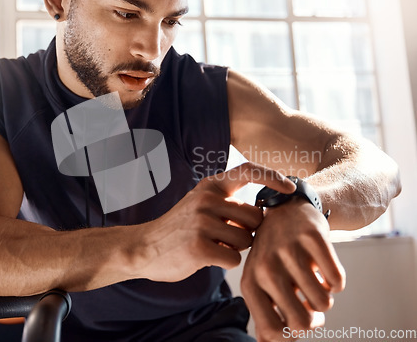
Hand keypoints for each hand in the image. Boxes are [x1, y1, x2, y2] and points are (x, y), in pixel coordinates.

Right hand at [134, 162, 296, 282]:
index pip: (247, 170)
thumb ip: (228, 203)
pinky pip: (233, 259)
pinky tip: (205, 257)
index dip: (272, 176)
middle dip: (247, 231)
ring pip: (246, 240)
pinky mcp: (199, 247)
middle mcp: (207, 199)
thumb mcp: (200, 204)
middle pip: (255, 217)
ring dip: (235, 249)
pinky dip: (224, 262)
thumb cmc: (180, 229)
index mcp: (210, 185)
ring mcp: (202, 222)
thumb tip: (266, 211)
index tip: (290, 187)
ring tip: (212, 245)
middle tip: (224, 236)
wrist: (143, 247)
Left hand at [241, 198, 345, 341]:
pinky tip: (322, 268)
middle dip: (314, 321)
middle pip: (302, 324)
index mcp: (250, 283)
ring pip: (323, 303)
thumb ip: (264, 313)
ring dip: (325, 297)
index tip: (297, 321)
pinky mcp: (313, 237)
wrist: (287, 210)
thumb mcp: (261, 281)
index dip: (291, 335)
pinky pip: (337, 281)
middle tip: (311, 305)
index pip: (272, 332)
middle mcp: (266, 267)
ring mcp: (289, 251)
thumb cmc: (274, 254)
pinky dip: (335, 281)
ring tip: (314, 281)